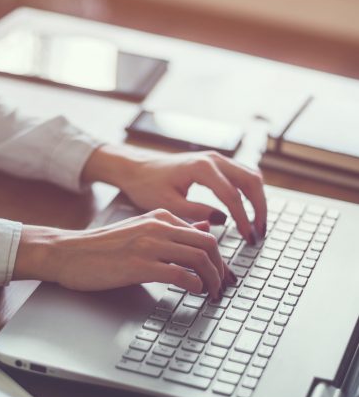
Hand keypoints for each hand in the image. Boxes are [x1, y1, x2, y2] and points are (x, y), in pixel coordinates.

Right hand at [13, 210, 235, 297]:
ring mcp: (149, 245)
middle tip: (223, 287)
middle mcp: (158, 227)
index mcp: (160, 217)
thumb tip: (205, 227)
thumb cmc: (103, 246)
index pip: (204, 234)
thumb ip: (172, 230)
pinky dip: (194, 285)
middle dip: (222, 269)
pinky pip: (179, 274)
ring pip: (199, 258)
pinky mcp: (139, 265)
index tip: (223, 275)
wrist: (69, 253)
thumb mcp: (141, 230)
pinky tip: (194, 292)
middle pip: (208, 245)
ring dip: (212, 280)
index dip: (220, 258)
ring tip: (212, 294)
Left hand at [82, 145, 266, 243]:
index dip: (243, 219)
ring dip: (258, 200)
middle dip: (260, 208)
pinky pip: (242, 175)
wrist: (136, 168)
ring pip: (250, 176)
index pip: (232, 195)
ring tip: (257, 225)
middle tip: (259, 233)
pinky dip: (249, 192)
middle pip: (251, 181)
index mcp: (201, 168)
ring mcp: (216, 159)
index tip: (248, 238)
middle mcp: (213, 159)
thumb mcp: (168, 204)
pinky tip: (247, 212)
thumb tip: (223, 221)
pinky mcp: (215, 163)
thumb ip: (196, 212)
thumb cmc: (146, 185)